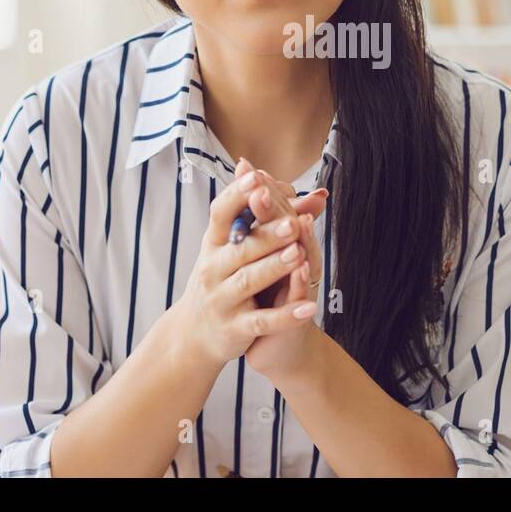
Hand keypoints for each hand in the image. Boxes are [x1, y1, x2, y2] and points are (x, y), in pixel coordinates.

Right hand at [171, 167, 318, 369]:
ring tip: (298, 253)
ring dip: (274, 267)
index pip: (220, 214)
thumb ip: (273, 219)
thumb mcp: (236, 248)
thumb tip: (317, 194)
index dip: (235, 195)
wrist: (192, 334)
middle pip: (241, 248)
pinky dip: (286, 316)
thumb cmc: (221, 279)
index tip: (254, 177)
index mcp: (213, 243)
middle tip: (291, 222)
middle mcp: (213, 269)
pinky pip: (263, 321)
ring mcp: (222, 299)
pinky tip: (309, 308)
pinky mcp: (235, 328)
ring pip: (249, 281)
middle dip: (266, 234)